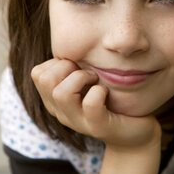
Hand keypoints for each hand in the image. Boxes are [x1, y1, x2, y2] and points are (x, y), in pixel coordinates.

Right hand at [31, 58, 160, 148]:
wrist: (135, 135)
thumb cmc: (111, 101)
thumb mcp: (88, 81)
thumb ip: (75, 67)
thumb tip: (69, 38)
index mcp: (54, 100)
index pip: (37, 73)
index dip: (57, 62)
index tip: (77, 66)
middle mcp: (61, 112)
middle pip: (44, 80)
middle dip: (67, 66)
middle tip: (86, 72)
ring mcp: (78, 121)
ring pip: (61, 93)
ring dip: (81, 77)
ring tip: (95, 80)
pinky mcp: (98, 127)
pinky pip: (90, 103)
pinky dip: (99, 91)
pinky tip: (106, 93)